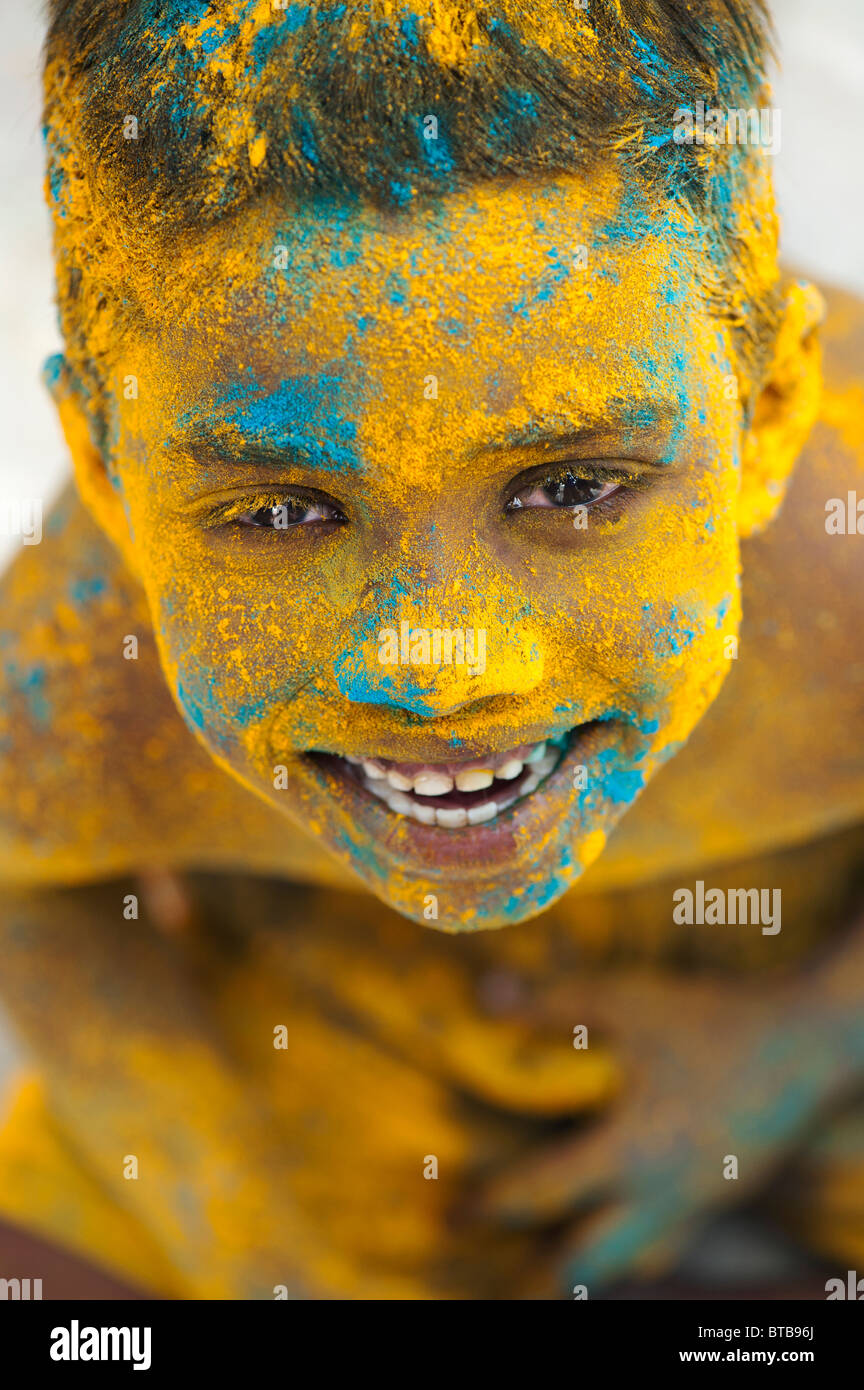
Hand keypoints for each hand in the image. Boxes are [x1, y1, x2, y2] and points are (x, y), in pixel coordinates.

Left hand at [473, 935, 863, 1294]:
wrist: (808, 1042)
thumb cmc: (714, 1020)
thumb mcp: (628, 1000)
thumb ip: (554, 1003)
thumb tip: (488, 996)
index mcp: (629, 1154)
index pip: (542, 1195)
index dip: (491, 1205)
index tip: (456, 1215)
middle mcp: (661, 1194)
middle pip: (588, 1262)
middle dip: (538, 1277)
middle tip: (498, 1284)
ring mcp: (699, 1201)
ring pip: (635, 1261)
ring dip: (590, 1269)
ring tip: (556, 1273)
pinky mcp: (726, 1192)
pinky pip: (671, 1242)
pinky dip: (638, 1251)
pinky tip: (631, 1242)